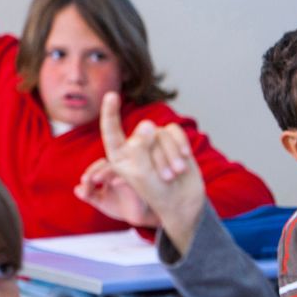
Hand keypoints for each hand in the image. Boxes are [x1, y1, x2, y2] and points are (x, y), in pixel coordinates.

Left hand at [73, 157, 159, 227]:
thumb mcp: (101, 201)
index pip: (100, 165)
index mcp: (112, 172)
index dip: (90, 172)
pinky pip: (132, 178)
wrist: (138, 217)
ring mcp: (131, 176)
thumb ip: (89, 195)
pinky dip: (122, 178)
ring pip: (118, 167)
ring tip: (95, 179)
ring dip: (105, 171)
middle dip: (95, 170)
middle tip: (86, 180)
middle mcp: (122, 171)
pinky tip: (114, 183)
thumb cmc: (120, 204)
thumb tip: (77, 189)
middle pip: (108, 163)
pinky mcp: (140, 184)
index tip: (83, 183)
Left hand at [96, 92, 204, 251]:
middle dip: (158, 158)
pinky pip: (175, 131)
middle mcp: (135, 145)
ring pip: (161, 134)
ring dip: (171, 155)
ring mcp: (153, 142)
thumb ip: (140, 148)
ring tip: (174, 174)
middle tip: (164, 178)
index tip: (110, 95)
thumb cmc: (157, 192)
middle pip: (145, 135)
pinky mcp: (171, 140)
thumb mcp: (142, 173)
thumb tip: (147, 122)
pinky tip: (186, 157)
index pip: (112, 131)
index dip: (110, 112)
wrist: (183, 202)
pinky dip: (181, 144)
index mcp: (119, 155)